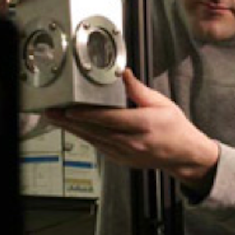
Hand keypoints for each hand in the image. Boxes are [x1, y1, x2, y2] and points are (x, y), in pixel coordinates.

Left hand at [47, 69, 219, 193]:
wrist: (183, 154)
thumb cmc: (174, 127)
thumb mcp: (162, 103)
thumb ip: (139, 90)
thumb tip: (123, 74)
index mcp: (143, 125)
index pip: (110, 119)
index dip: (87, 115)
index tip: (70, 110)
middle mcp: (132, 142)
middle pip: (95, 131)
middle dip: (71, 122)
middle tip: (51, 112)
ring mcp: (125, 154)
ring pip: (94, 140)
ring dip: (73, 130)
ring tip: (55, 119)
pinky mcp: (121, 159)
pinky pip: (99, 147)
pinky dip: (84, 137)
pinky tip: (73, 129)